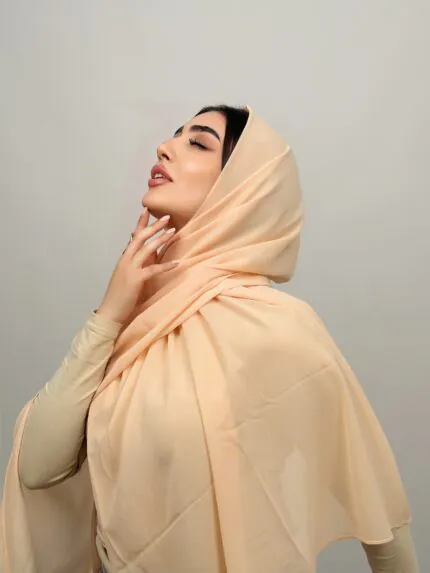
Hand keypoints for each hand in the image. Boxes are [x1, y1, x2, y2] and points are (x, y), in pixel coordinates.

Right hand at [96, 209, 177, 324]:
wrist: (110, 312)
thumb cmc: (119, 296)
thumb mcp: (124, 275)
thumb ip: (131, 263)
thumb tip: (135, 252)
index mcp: (124, 258)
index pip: (133, 236)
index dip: (140, 223)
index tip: (147, 210)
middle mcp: (126, 260)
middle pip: (140, 237)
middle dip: (154, 226)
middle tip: (167, 217)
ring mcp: (130, 269)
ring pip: (147, 249)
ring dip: (161, 239)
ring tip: (173, 231)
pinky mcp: (136, 279)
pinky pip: (154, 269)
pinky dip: (167, 265)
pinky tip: (178, 262)